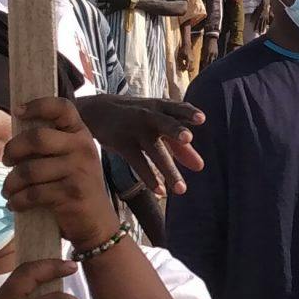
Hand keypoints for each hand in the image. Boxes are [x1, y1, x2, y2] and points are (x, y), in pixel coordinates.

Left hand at [5, 95, 120, 249]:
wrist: (96, 222)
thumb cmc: (75, 186)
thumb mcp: (71, 158)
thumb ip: (52, 144)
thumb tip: (16, 137)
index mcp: (81, 134)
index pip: (62, 108)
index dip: (38, 105)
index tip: (18, 111)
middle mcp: (82, 147)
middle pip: (37, 138)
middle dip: (13, 149)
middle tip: (6, 161)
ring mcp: (78, 170)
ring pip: (30, 170)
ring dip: (11, 182)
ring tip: (8, 190)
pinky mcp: (71, 193)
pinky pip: (33, 193)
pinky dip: (18, 201)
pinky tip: (15, 204)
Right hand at [75, 94, 203, 197]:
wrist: (97, 111)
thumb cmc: (136, 118)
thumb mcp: (156, 125)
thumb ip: (179, 145)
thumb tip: (200, 166)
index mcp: (160, 107)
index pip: (177, 108)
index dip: (189, 112)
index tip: (202, 119)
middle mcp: (148, 116)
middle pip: (164, 123)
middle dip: (176, 130)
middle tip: (188, 138)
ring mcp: (134, 130)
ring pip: (154, 150)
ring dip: (168, 170)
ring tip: (181, 189)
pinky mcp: (121, 143)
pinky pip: (138, 162)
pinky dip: (149, 177)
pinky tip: (160, 191)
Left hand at [97, 0, 133, 15]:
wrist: (132, 1)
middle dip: (100, 0)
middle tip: (96, 0)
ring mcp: (114, 4)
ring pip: (106, 5)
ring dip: (101, 6)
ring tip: (98, 7)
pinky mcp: (116, 8)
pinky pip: (110, 11)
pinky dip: (107, 13)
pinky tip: (104, 14)